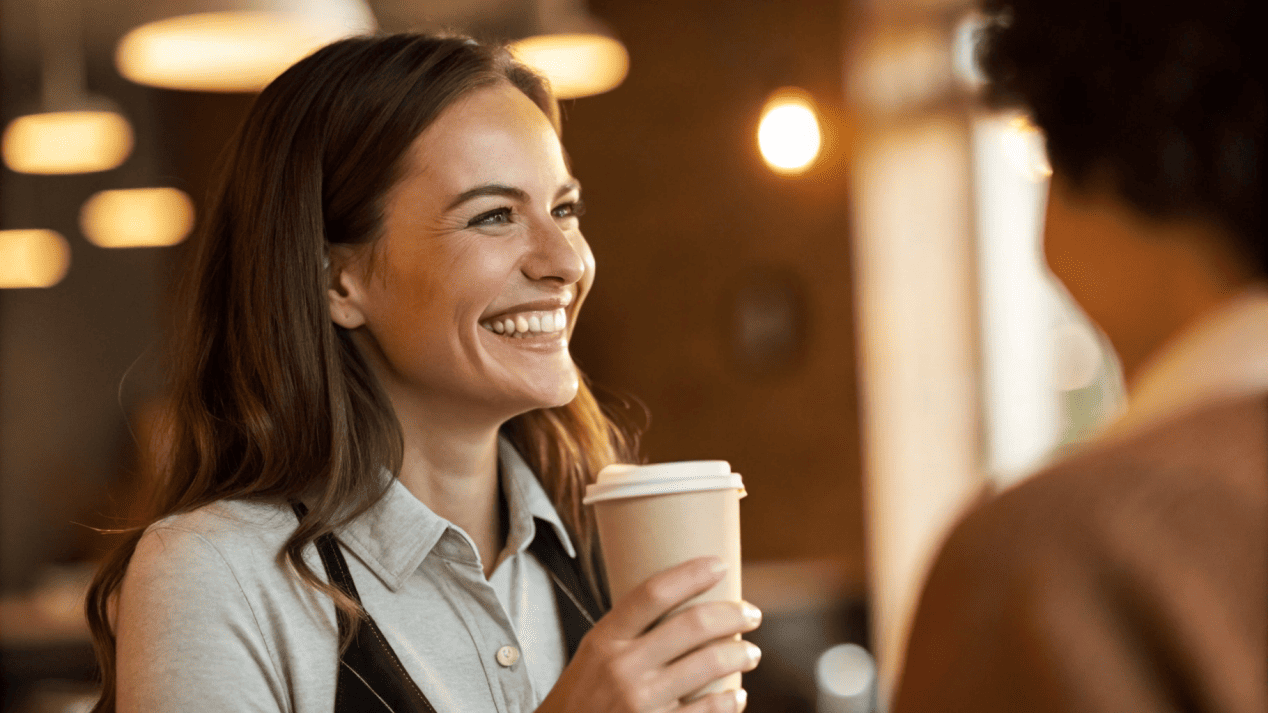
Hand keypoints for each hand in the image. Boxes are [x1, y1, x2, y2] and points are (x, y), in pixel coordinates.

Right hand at [537, 556, 761, 712]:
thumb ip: (628, 633)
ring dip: (741, 655)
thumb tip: (683, 607)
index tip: (719, 565)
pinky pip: (706, 712)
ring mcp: (640, 701)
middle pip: (693, 625)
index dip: (691, 574)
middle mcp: (623, 667)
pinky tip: (737, 696)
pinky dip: (729, 702)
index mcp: (605, 640)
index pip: (652, 593)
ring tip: (751, 652)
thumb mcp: (593, 656)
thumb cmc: (582, 698)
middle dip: (733, 615)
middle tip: (752, 614)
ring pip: (709, 665)